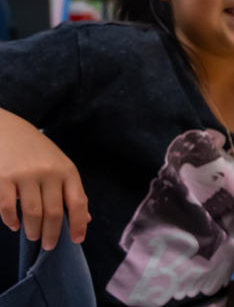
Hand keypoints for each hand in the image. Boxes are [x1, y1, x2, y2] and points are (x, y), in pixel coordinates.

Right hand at [0, 122, 87, 249]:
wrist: (8, 128)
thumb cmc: (37, 151)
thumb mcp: (60, 166)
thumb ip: (71, 191)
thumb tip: (86, 219)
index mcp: (67, 171)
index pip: (78, 202)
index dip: (78, 224)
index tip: (76, 240)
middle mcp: (48, 173)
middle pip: (53, 213)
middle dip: (52, 234)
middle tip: (48, 245)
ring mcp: (25, 175)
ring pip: (32, 213)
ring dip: (33, 230)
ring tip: (33, 237)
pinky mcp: (3, 178)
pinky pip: (7, 206)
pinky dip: (10, 220)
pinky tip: (13, 225)